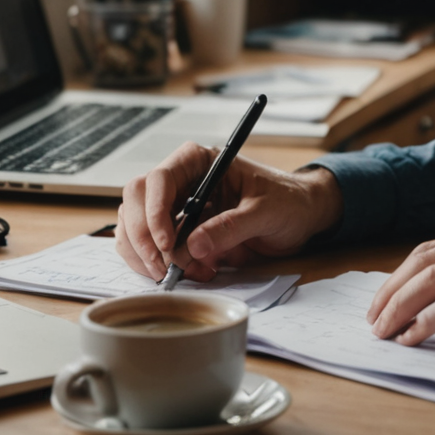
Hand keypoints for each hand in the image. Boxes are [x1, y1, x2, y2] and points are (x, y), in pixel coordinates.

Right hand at [115, 144, 341, 281]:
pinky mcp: (175, 232)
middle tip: (164, 268)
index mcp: (200, 161)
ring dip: (149, 256)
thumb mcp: (266, 212)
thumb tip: (194, 246)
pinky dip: (155, 265)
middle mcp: (181, 180)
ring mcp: (174, 206)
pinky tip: (188, 272)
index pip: (159, 179)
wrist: (301, 216)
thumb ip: (232, 226)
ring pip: (133, 227)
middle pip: (135, 202)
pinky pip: (146, 246)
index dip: (155, 211)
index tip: (167, 244)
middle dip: (144, 238)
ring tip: (187, 272)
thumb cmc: (288, 201)